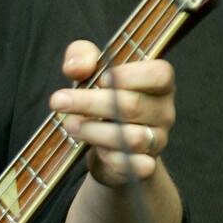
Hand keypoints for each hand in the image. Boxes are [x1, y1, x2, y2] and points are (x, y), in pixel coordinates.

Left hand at [50, 40, 175, 187]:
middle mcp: (164, 111)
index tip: (100, 79)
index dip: (128, 75)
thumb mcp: (90, 71)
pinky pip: (129, 163)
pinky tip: (91, 148)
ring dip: (93, 131)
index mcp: (159, 84)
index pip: (159, 74)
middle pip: (132, 106)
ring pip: (130, 137)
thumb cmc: (101, 99)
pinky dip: (106, 156)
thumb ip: (82, 56)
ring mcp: (157, 140)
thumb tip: (75, 68)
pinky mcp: (145, 166)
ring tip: (70, 125)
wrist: (107, 147)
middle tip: (58, 100)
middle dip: (90, 102)